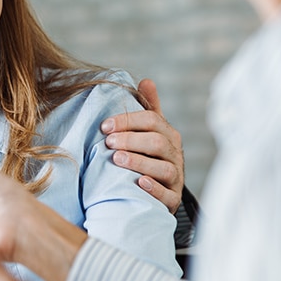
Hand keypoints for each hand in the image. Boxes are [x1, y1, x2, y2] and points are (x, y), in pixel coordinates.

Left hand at [102, 78, 184, 212]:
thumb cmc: (150, 156)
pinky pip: (168, 195)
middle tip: (109, 142)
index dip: (128, 120)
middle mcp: (175, 155)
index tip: (105, 126)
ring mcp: (176, 178)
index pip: (152, 120)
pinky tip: (139, 182)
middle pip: (157, 143)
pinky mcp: (173, 199)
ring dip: (139, 162)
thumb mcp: (150, 131)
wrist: (160, 191)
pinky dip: (154, 188)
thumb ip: (149, 108)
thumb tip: (146, 81)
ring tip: (117, 159)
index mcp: (169, 135)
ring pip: (164, 168)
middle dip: (131, 140)